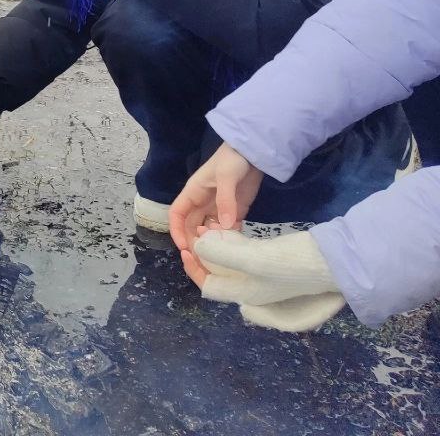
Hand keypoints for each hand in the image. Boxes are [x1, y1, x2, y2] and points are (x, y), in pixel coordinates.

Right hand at [170, 142, 264, 255]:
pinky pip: (228, 228)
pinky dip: (231, 237)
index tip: (183, 246)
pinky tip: (237, 242)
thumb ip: (225, 201)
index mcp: (193, 193)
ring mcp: (219, 208)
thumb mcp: (226, 177)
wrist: (253, 152)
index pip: (176, 214)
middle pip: (192, 226)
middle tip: (205, 256)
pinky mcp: (235, 211)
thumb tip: (223, 226)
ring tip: (224, 247)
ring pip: (210, 230)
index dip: (176, 230)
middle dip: (195, 241)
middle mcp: (202, 203)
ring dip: (214, 240)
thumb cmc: (232, 159)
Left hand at [189, 229, 345, 331]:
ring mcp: (263, 273)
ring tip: (209, 226)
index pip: (208, 285)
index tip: (186, 249)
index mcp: (244, 293)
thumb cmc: (291, 264)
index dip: (193, 268)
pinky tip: (229, 228)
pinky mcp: (273, 260)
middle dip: (205, 253)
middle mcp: (251, 287)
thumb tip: (197, 248)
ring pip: (230, 260)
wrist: (333, 259)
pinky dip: (235, 241)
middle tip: (199, 232)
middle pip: (218, 272)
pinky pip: (245, 252)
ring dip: (218, 245)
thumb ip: (222, 253)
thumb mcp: (253, 259)